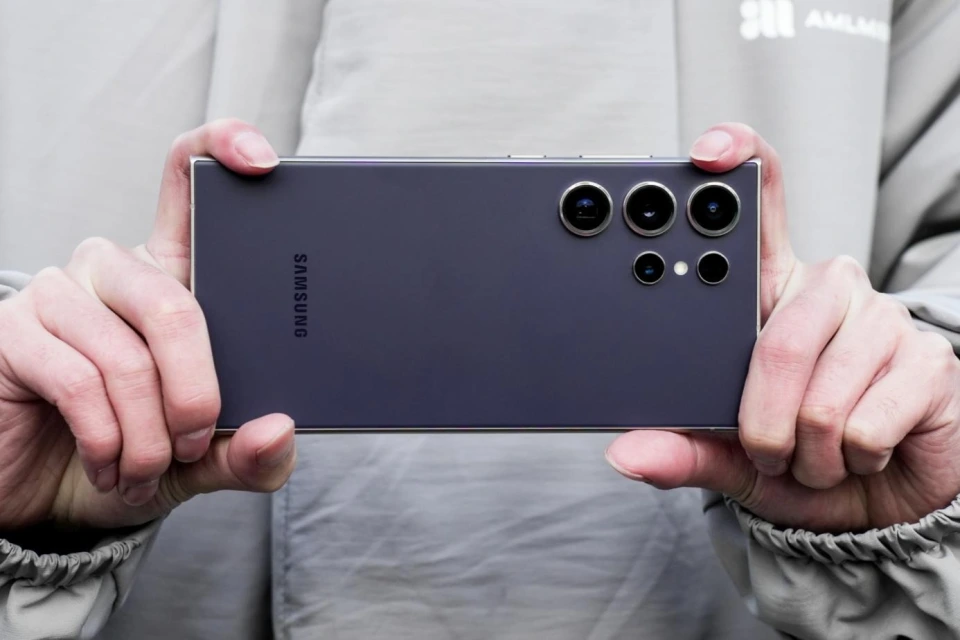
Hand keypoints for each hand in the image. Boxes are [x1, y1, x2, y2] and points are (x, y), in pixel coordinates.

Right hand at [0, 119, 296, 530]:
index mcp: (168, 277)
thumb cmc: (137, 456)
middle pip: (174, 303)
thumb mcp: (204, 458)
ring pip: (129, 356)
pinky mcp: (11, 332)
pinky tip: (109, 465)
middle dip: (199, 393)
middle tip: (199, 440)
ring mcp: (57, 296)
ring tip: (148, 469)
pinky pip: (80, 381)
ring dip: (149, 435)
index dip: (219, 151)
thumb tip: (279, 432)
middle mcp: (112, 271)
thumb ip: (248, 451)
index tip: (262, 162)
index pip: (186, 185)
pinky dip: (108, 441)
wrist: (55, 496)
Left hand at [605, 123, 959, 532]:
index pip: (762, 204)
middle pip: (778, 342)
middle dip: (761, 421)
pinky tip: (861, 453)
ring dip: (806, 451)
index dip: (739, 163)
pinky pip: (862, 424)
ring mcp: (882, 319)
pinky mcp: (929, 359)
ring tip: (816, 453)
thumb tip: (629, 454)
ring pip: (817, 398)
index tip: (707, 151)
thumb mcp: (731, 456)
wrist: (882, 499)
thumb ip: (684, 449)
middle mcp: (829, 289)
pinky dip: (849, 460)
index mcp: (773, 292)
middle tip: (768, 447)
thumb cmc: (802, 459)